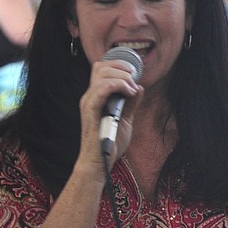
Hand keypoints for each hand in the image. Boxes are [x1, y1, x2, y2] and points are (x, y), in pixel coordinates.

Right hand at [76, 53, 140, 175]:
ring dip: (121, 77)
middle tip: (133, 81)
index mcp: (96, 97)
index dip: (118, 65)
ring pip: (101, 74)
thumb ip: (130, 103)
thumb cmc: (110, 143)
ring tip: (131, 88)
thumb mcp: (125, 119)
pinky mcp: (91, 111)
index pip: (101, 69)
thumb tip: (139, 87)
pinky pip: (100, 89)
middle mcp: (90, 97)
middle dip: (121, 68)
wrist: (100, 162)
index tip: (134, 74)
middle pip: (101, 67)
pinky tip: (128, 92)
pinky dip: (116, 85)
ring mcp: (89, 103)